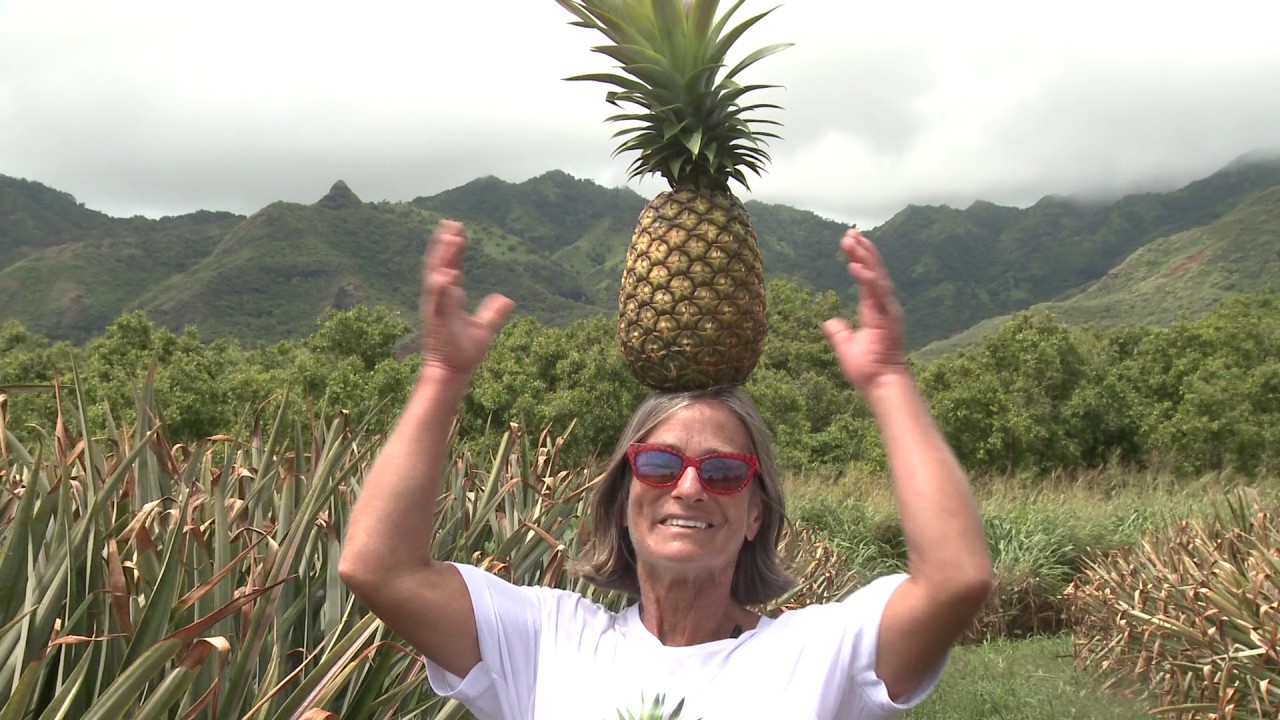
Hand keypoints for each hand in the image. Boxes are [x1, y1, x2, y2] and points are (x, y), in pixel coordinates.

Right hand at [420, 221, 514, 378]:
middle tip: (452, 223)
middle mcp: (440, 299)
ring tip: (450, 237)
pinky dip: (440, 286)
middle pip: (439, 264)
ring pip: (436, 276)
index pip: (452, 266)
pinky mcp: (436, 320)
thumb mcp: (485, 329)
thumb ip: (494, 312)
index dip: (456, 249)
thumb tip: (508, 299)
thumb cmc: (464, 352)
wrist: (453, 372)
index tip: (461, 231)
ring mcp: (436, 308)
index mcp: (450, 298)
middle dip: (444, 244)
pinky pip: (437, 300)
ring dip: (442, 257)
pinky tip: (448, 273)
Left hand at [821, 228, 908, 393]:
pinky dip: (867, 278)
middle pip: (873, 270)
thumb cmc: (867, 368)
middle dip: (862, 250)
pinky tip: (855, 266)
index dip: (858, 258)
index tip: (849, 241)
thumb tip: (828, 321)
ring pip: (877, 276)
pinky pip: (877, 293)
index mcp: (873, 308)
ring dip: (864, 257)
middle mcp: (883, 305)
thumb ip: (838, 332)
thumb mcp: (846, 346)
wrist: (880, 383)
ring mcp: (888, 310)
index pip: (866, 277)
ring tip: (852, 240)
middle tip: (850, 232)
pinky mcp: (889, 317)